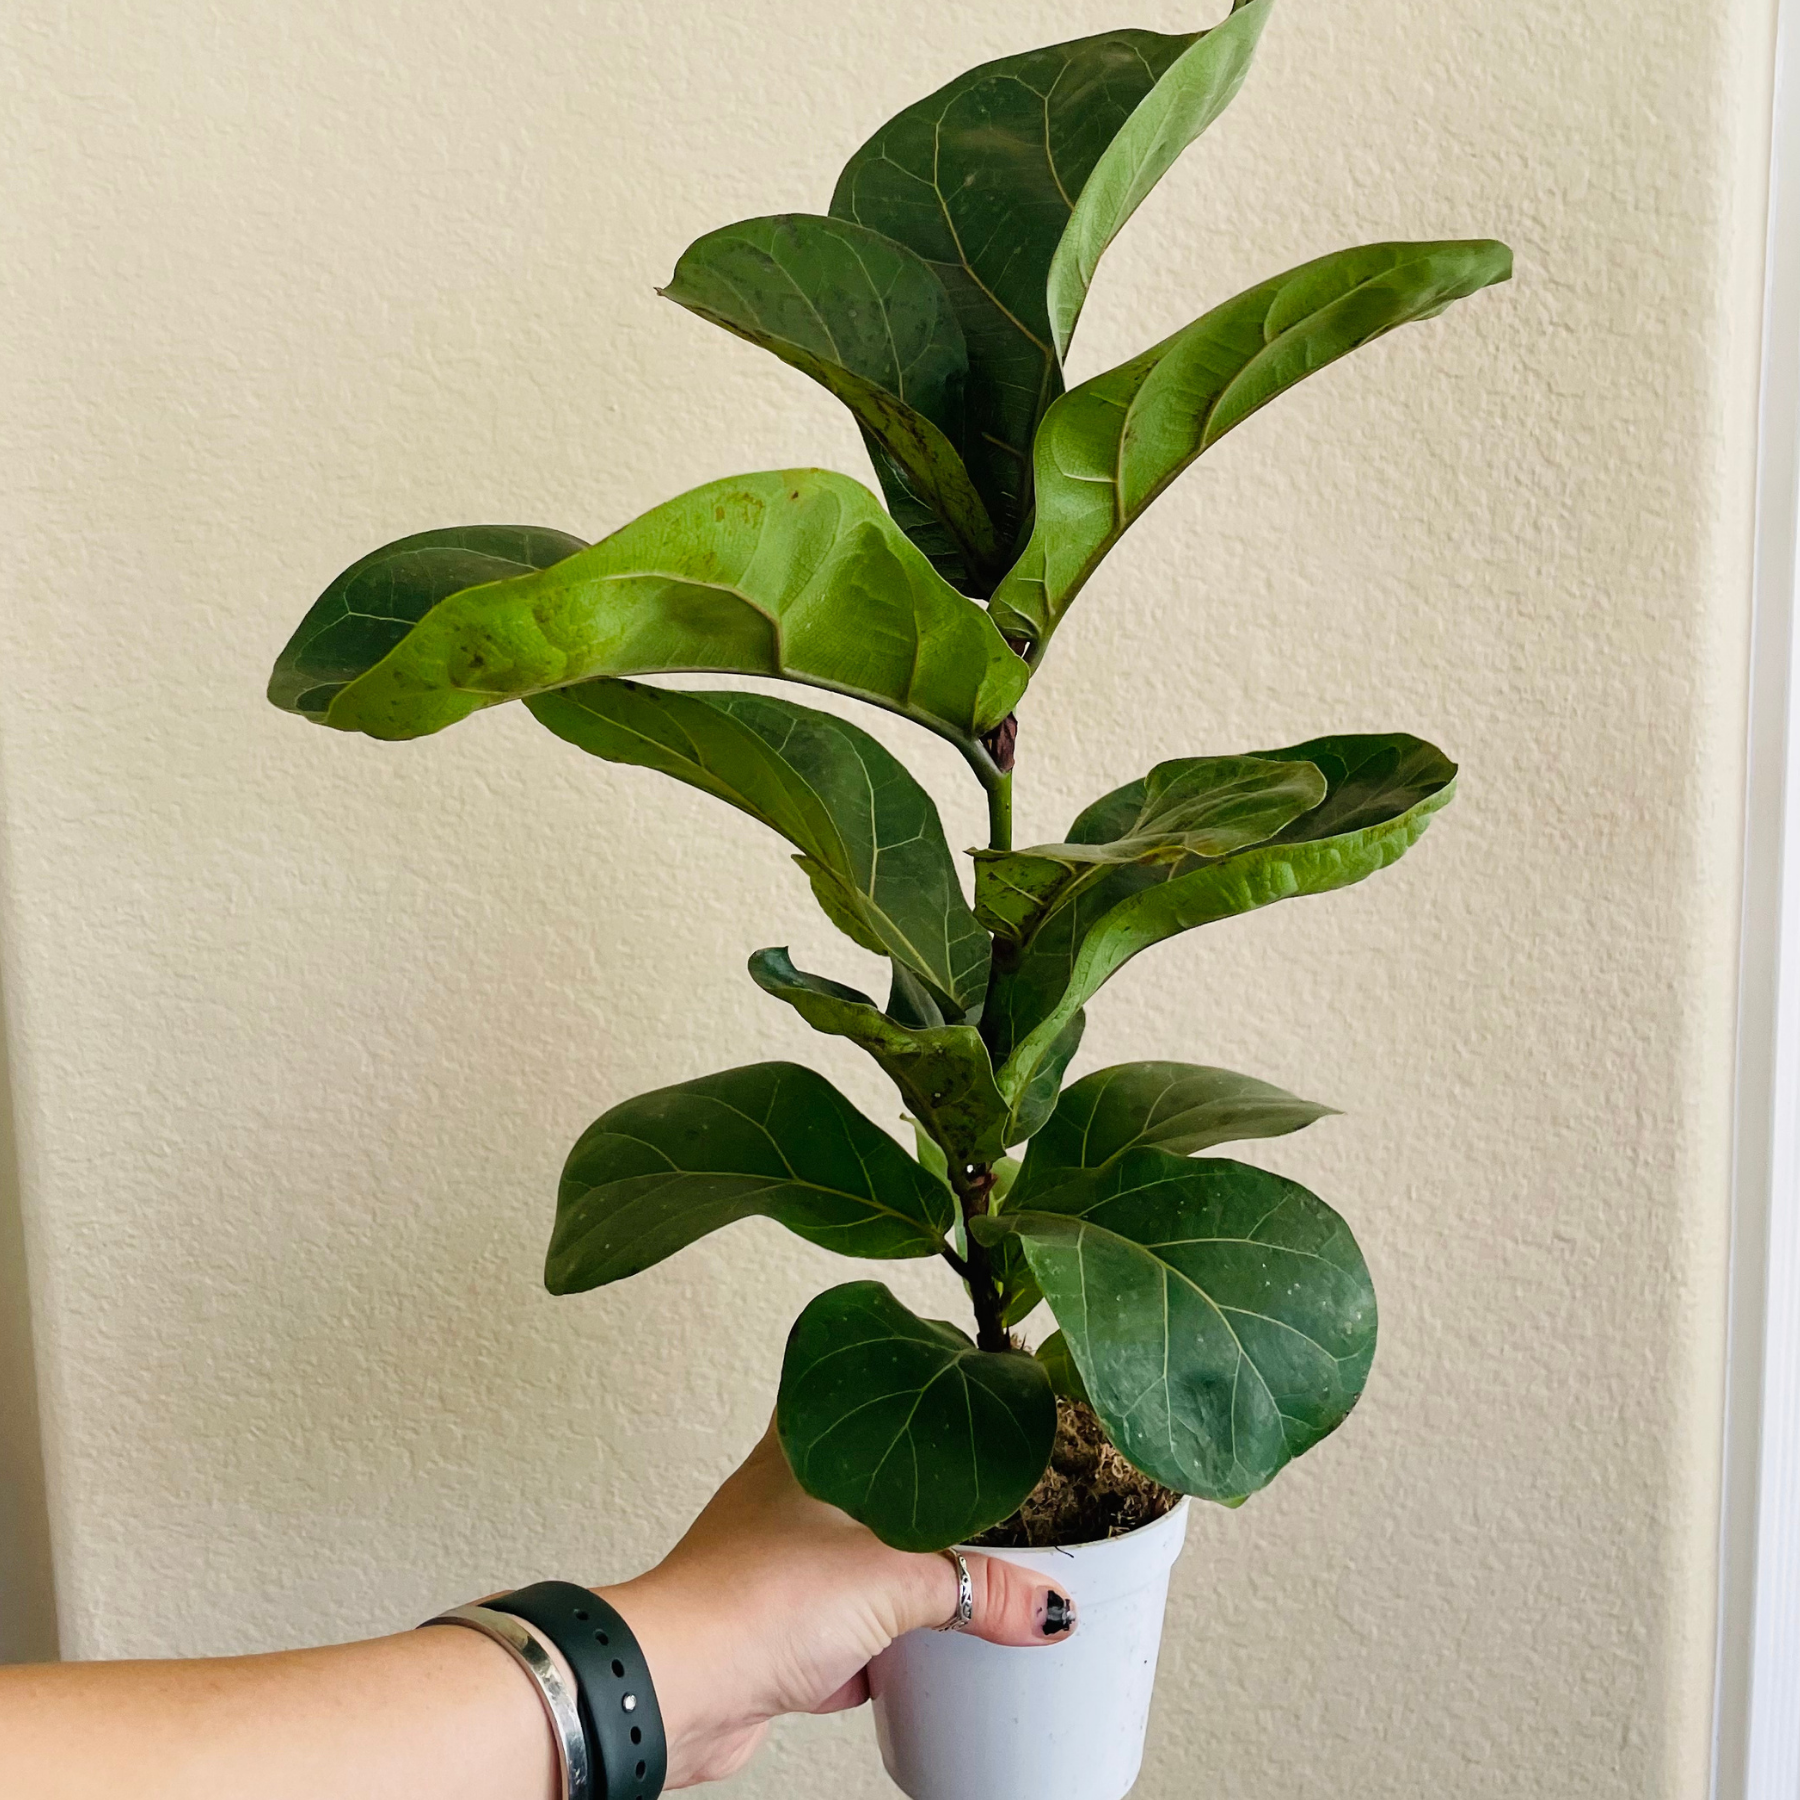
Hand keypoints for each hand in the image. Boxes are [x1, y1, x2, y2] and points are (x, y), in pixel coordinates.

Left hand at [598, 1422, 1075, 1786]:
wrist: (681, 1687)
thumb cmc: (752, 1597)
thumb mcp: (894, 1579)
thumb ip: (978, 1588)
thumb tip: (1047, 1604)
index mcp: (809, 1444)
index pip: (868, 1389)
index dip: (913, 1388)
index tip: (961, 1392)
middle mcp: (789, 1494)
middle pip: (877, 1485)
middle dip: (927, 1506)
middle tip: (984, 1504)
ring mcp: (781, 1563)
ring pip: (862, 1560)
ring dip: (904, 1582)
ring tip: (963, 1585)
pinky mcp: (778, 1631)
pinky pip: (847, 1632)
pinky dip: (881, 1648)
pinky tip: (913, 1659)